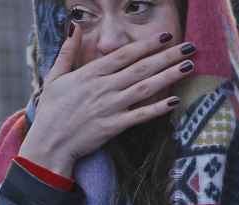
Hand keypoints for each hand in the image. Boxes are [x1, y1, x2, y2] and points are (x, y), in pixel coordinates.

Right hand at [19, 25, 195, 177]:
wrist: (49, 144)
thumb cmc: (52, 110)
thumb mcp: (55, 77)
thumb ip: (67, 51)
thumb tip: (74, 27)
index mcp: (90, 74)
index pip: (124, 54)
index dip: (146, 44)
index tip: (165, 36)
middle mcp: (104, 87)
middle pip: (141, 68)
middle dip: (167, 56)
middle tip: (188, 47)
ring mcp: (111, 107)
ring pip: (145, 88)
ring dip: (169, 76)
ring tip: (189, 66)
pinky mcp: (115, 126)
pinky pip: (141, 115)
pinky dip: (158, 108)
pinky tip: (175, 100)